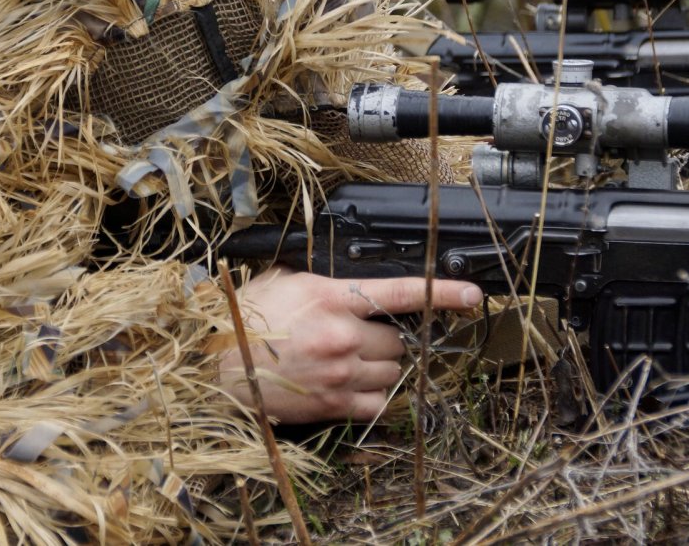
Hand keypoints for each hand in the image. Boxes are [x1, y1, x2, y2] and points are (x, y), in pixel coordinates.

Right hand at [218, 266, 482, 423]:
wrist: (215, 366)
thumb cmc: (244, 321)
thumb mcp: (282, 282)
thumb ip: (320, 282)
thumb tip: (343, 286)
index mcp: (333, 298)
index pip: (402, 293)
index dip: (443, 293)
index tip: (473, 295)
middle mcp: (345, 336)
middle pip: (398, 340)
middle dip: (385, 338)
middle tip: (356, 336)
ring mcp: (342, 373)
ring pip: (392, 371)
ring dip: (378, 366)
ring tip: (346, 361)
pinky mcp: (335, 405)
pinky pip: (378, 403)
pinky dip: (371, 395)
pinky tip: (348, 386)